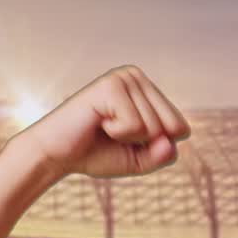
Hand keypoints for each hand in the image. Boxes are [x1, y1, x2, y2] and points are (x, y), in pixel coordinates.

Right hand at [12, 65, 190, 180]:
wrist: (55, 155)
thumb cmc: (97, 153)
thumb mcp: (140, 160)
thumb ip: (163, 154)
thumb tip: (169, 140)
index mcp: (148, 90)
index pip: (181, 128)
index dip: (156, 147)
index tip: (127, 140)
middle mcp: (138, 77)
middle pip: (172, 128)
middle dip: (145, 143)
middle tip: (115, 136)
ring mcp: (124, 77)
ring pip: (154, 127)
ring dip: (128, 139)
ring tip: (104, 127)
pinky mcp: (110, 85)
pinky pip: (135, 126)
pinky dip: (117, 134)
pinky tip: (98, 122)